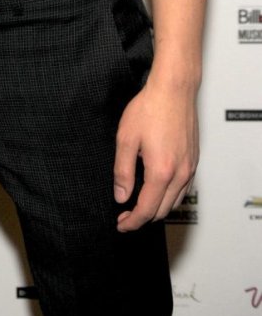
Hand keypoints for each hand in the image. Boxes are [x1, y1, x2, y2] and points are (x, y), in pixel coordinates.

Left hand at [113, 79, 197, 231]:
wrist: (173, 90)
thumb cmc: (149, 109)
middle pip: (162, 211)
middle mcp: (180, 174)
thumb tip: (121, 196)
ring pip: (175, 202)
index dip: (132, 221)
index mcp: (161, 172)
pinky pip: (183, 189)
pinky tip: (156, 187)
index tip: (121, 224)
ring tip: (139, 202)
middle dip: (143, 217)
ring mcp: (190, 168)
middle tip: (125, 214)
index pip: (147, 209)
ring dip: (157, 208)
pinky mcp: (194, 161)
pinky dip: (169, 196)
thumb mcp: (126, 139)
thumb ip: (122, 171)